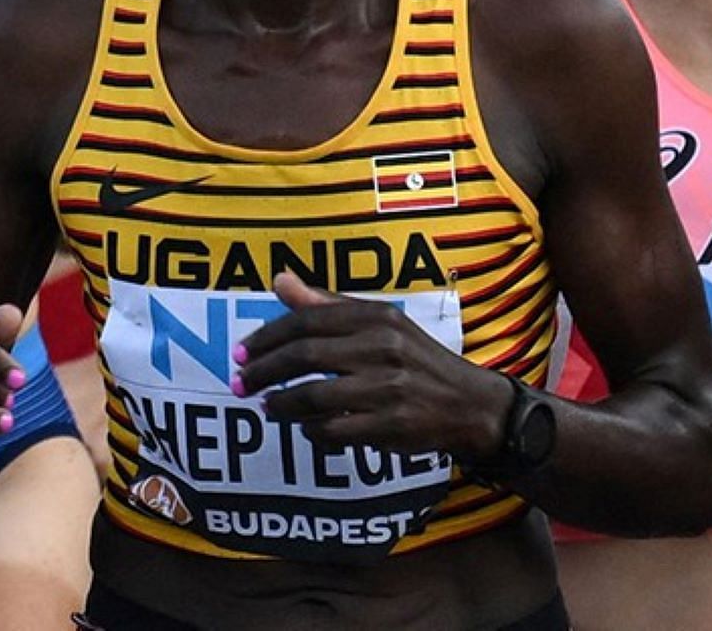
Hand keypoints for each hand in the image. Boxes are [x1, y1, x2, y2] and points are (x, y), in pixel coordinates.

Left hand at [235, 273, 510, 461]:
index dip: (266, 338)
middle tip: (241, 383)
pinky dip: (311, 431)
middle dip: (263, 371)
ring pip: (313, 396)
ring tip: (268, 407)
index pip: (307, 320)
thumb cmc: (415, 360)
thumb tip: (279, 280)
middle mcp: (383, 347)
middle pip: (304, 355)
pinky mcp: (391, 426)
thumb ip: (327, 305)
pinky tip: (305, 427)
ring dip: (281, 404)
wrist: (471, 405)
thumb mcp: (380, 323)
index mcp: (377, 316)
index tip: (241, 353)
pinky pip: (333, 431)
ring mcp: (388, 388)